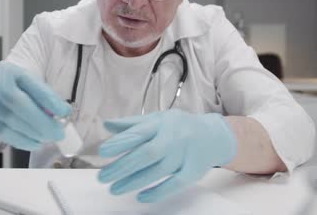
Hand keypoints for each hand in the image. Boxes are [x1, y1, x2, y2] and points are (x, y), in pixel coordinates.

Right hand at [0, 61, 70, 150]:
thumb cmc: (6, 89)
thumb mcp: (23, 82)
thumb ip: (40, 93)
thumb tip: (60, 112)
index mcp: (11, 73)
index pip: (33, 86)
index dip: (51, 101)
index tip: (65, 111)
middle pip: (23, 107)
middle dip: (45, 124)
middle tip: (60, 133)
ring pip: (16, 125)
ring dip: (38, 135)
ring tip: (50, 137)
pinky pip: (10, 136)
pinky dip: (27, 142)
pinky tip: (37, 141)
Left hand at [98, 109, 236, 202]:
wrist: (214, 135)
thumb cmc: (178, 127)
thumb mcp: (156, 119)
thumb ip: (131, 124)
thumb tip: (106, 125)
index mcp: (161, 122)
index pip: (139, 132)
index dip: (120, 142)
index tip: (103, 151)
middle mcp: (173, 137)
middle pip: (147, 154)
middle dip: (123, 166)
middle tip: (102, 177)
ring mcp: (185, 154)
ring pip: (159, 170)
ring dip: (134, 181)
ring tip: (114, 189)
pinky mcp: (193, 171)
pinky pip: (176, 184)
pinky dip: (158, 192)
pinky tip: (141, 197)